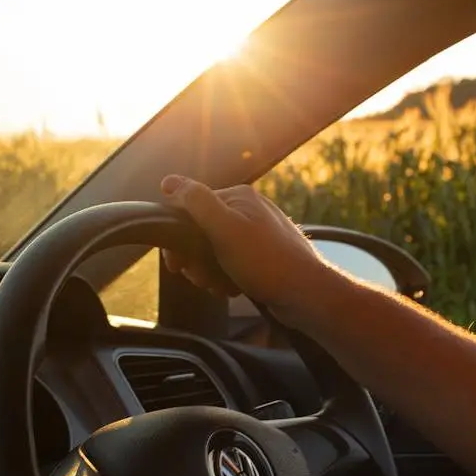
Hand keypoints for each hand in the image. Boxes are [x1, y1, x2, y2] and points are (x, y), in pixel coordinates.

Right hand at [160, 175, 332, 320]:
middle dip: (196, 260)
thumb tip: (169, 181)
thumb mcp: (225, 229)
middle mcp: (247, 211)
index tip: (176, 264)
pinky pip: (230, 265)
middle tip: (202, 279)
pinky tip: (233, 289)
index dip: (178, 239)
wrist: (306, 294)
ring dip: (210, 273)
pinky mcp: (261, 256)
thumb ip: (197, 203)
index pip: (190, 209)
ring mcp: (255, 234)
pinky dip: (226, 279)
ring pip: (213, 253)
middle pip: (200, 233)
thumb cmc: (267, 262)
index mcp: (238, 197)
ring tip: (221, 286)